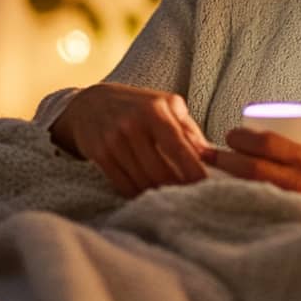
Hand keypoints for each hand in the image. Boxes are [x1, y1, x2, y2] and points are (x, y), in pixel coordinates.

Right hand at [50, 83, 212, 196]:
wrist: (90, 103)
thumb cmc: (137, 105)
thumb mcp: (165, 105)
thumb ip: (188, 128)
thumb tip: (210, 155)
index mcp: (154, 111)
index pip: (179, 148)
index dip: (194, 172)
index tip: (207, 187)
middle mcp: (132, 125)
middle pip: (161, 171)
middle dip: (178, 187)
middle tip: (191, 197)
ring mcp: (113, 141)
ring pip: (143, 181)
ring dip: (159, 193)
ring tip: (172, 197)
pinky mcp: (100, 155)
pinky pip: (124, 184)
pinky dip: (138, 193)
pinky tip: (148, 193)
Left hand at [208, 129, 300, 212]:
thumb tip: (278, 125)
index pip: (265, 143)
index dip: (241, 138)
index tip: (231, 135)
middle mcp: (298, 181)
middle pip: (250, 168)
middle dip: (225, 159)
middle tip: (213, 153)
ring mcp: (293, 203)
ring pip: (250, 191)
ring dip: (227, 181)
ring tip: (213, 174)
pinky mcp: (291, 219)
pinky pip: (260, 209)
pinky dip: (241, 201)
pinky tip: (225, 198)